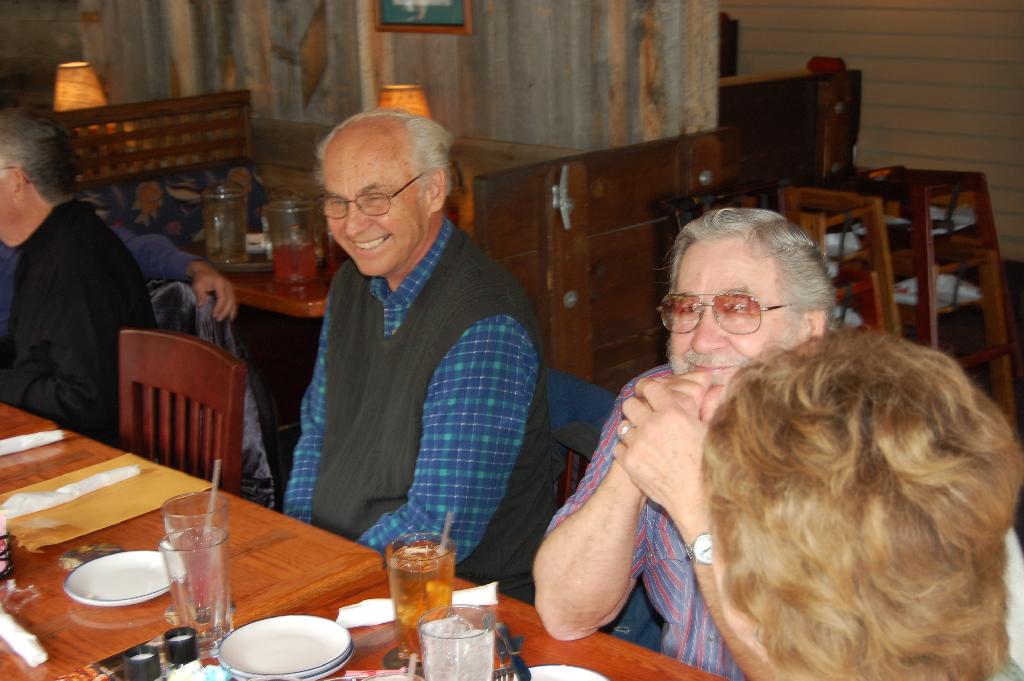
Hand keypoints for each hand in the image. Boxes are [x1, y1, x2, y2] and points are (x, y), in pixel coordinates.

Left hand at [187, 260, 237, 320]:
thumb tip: (201, 305)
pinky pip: (234, 301)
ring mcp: (231, 288)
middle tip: (218, 319)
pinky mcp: (231, 290)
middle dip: (225, 311)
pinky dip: (233, 309)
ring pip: (234, 301)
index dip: (219, 307)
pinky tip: (231, 316)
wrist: (204, 270)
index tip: (214, 315)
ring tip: (227, 320)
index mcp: (220, 283)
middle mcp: (228, 285)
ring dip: (230, 311)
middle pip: (230, 301)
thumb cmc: (200, 278)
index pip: (222, 298)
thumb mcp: (197, 285)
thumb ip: (200, 295)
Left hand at [613, 372, 717, 539]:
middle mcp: (652, 425)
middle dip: (636, 407)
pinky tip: (640, 455)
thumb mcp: (712, 431)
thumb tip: (716, 388)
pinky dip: (627, 449)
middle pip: (630, 404)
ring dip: (633, 430)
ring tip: (644, 438)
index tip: (645, 390)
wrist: (696, 499)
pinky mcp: (629, 462)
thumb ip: (708, 408)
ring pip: (623, 427)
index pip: (650, 388)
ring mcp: (638, 444)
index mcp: (673, 413)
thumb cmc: (710, 465)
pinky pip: (619, 447)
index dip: (646, 387)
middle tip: (642, 414)